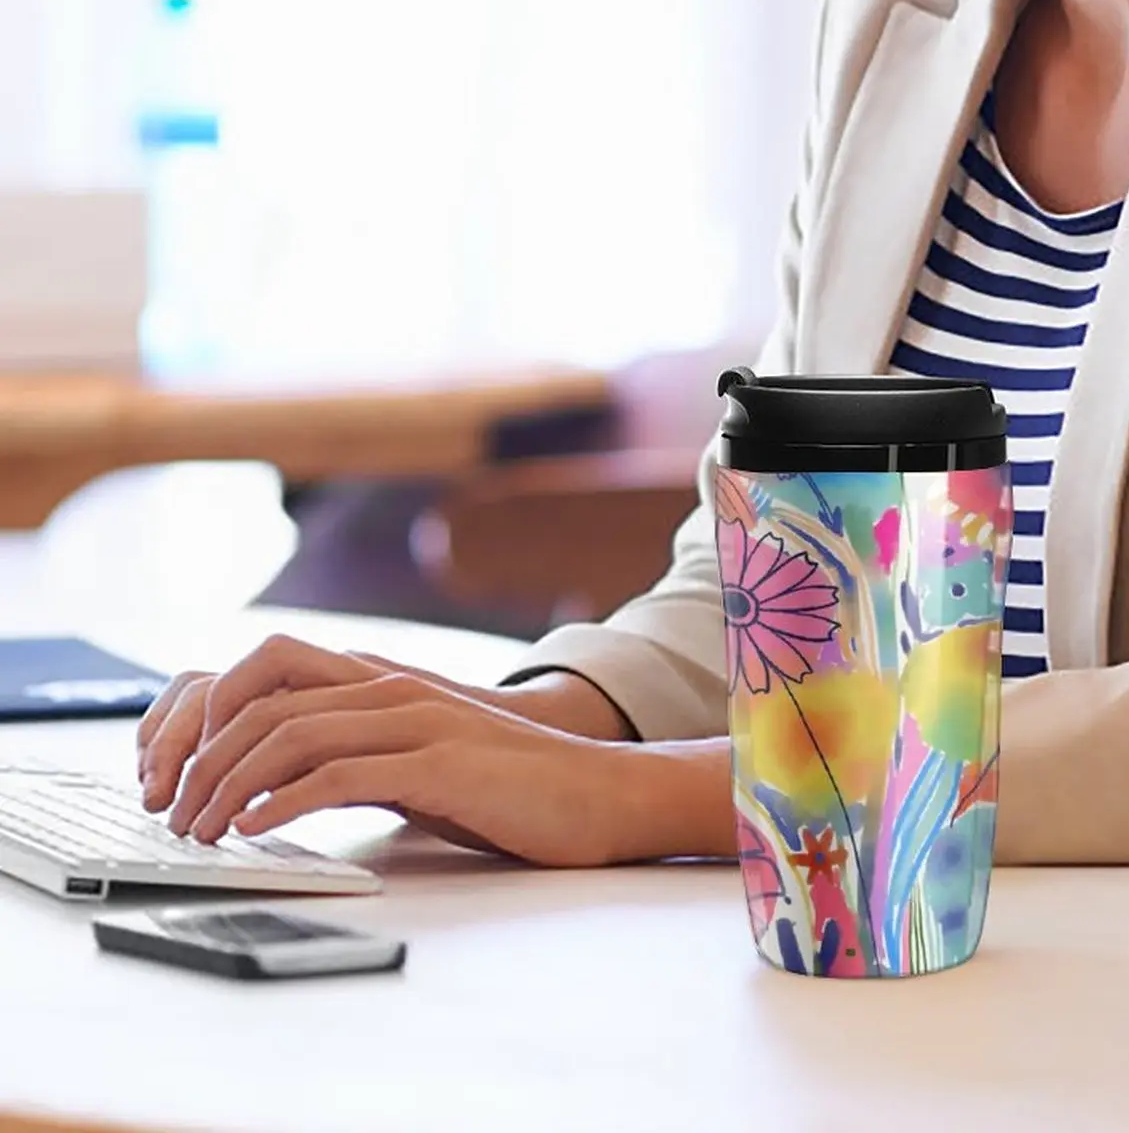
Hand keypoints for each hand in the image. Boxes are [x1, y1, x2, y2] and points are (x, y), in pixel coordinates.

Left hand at [151, 655, 625, 864]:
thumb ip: (351, 757)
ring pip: (289, 730)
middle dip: (194, 751)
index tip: (163, 769)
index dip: (197, 710)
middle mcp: (388, 688)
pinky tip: (255, 830)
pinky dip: (282, 801)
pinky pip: (340, 772)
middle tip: (166, 810)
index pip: (259, 667)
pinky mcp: (441, 762)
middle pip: (259, 692)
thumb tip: (269, 788)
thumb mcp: (413, 761)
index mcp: (378, 682)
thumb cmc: (507, 787)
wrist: (598, 793)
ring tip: (198, 830)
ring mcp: (416, 719)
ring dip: (226, 783)